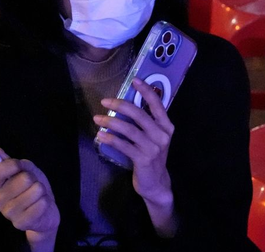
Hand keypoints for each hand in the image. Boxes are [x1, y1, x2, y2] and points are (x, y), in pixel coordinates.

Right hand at [0, 148, 59, 248]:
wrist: (44, 210)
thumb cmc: (32, 187)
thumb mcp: (25, 170)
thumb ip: (13, 162)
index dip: (10, 165)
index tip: (20, 165)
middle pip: (22, 179)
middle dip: (32, 178)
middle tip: (32, 184)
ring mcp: (8, 213)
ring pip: (35, 190)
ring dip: (40, 190)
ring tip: (37, 195)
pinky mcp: (20, 224)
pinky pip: (40, 204)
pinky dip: (45, 201)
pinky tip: (40, 205)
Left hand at [95, 78, 174, 205]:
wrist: (156, 183)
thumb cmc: (152, 155)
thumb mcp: (154, 137)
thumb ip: (146, 122)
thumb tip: (125, 105)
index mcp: (167, 126)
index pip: (157, 104)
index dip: (146, 91)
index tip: (134, 80)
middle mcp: (162, 135)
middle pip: (139, 114)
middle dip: (120, 105)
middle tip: (104, 101)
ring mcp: (153, 148)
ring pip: (129, 129)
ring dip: (111, 122)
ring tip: (97, 118)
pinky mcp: (143, 159)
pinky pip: (123, 145)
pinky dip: (110, 139)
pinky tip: (101, 135)